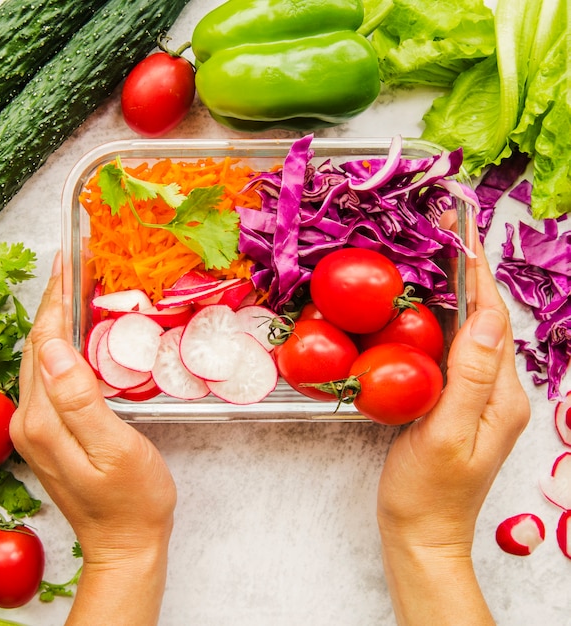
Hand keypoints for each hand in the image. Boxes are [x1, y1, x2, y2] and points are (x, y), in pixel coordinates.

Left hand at [10, 256, 175, 624]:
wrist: (126, 542)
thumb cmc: (132, 499)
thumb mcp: (115, 450)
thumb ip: (81, 400)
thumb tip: (54, 349)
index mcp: (44, 420)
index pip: (46, 343)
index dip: (57, 300)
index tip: (69, 263)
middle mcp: (31, 419)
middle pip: (39, 346)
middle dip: (54, 301)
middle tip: (73, 264)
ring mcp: (38, 427)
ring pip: (43, 359)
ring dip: (57, 320)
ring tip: (75, 288)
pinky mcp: (50, 432)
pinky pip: (52, 375)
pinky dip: (63, 344)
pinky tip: (77, 334)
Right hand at [376, 241, 529, 624]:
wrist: (421, 532)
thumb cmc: (428, 490)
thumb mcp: (447, 434)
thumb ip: (468, 378)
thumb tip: (483, 318)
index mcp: (502, 396)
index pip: (492, 321)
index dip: (477, 275)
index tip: (464, 233)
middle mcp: (497, 392)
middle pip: (486, 321)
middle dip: (470, 273)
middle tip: (451, 233)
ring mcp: (478, 398)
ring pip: (471, 332)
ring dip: (459, 291)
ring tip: (441, 256)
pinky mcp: (456, 403)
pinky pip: (454, 351)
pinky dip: (443, 320)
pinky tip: (427, 308)